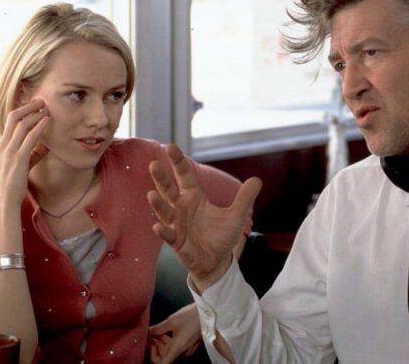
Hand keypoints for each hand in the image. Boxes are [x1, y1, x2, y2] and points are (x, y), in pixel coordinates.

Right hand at [0, 99, 49, 205]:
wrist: (5, 200)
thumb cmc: (14, 184)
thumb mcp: (22, 165)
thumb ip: (32, 154)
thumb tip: (45, 146)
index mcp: (2, 145)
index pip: (10, 121)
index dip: (22, 110)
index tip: (35, 104)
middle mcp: (3, 145)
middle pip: (14, 117)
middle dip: (28, 106)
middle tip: (41, 100)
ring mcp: (10, 151)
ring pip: (22, 125)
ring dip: (35, 114)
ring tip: (47, 108)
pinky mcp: (18, 159)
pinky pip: (29, 138)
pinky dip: (39, 127)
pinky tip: (47, 121)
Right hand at [147, 144, 261, 289]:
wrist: (217, 261)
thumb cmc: (221, 236)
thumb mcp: (236, 215)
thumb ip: (244, 197)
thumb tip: (257, 179)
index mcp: (194, 198)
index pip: (184, 176)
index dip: (178, 162)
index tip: (170, 147)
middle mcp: (182, 208)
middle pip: (169, 190)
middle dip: (161, 178)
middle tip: (154, 164)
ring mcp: (177, 225)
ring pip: (165, 212)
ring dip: (158, 204)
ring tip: (151, 194)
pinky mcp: (177, 242)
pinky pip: (168, 236)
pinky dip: (163, 232)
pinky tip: (157, 227)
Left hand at [148, 304, 201, 363]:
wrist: (210, 312)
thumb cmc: (192, 316)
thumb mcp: (171, 321)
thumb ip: (157, 329)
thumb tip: (147, 332)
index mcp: (177, 349)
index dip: (153, 355)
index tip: (150, 343)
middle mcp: (183, 351)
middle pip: (165, 355)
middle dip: (156, 345)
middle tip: (151, 333)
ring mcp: (188, 348)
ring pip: (171, 349)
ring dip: (162, 341)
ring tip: (158, 329)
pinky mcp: (191, 342)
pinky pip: (178, 345)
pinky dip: (170, 339)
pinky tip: (168, 329)